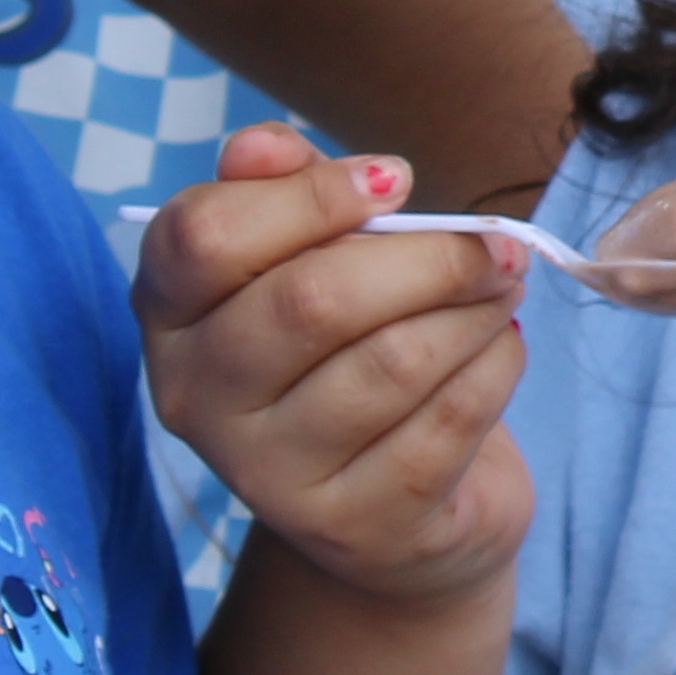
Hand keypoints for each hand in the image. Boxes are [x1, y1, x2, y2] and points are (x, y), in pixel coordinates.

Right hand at [137, 121, 532, 603]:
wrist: (392, 508)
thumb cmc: (348, 348)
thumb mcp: (313, 256)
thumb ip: (289, 189)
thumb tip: (263, 147)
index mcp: (171, 313)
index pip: (204, 237)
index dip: (309, 195)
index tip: (395, 179)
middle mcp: (197, 400)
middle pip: (311, 300)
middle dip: (430, 257)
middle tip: (497, 242)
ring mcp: (269, 477)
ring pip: (392, 361)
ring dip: (473, 310)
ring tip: (504, 287)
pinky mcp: (355, 527)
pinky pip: (447, 421)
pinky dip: (495, 367)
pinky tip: (501, 348)